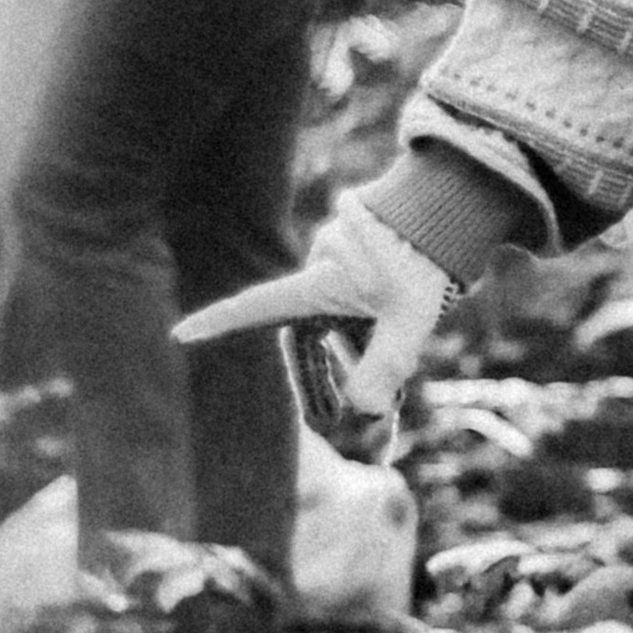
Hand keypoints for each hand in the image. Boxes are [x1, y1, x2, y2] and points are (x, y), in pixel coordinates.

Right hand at [172, 193, 452, 426]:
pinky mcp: (369, 271)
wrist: (452, 208)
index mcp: (317, 283)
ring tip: (386, 408)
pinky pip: (358, 316)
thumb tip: (366, 415)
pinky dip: (371, 347)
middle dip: (314, 385)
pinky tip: (401, 374)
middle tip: (328, 425)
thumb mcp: (408, 319)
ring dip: (351, 368)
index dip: (217, 322)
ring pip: (336, 331)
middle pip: (303, 341)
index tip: (180, 334)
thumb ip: (386, 367)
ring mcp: (346, 273)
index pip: (256, 307)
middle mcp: (322, 275)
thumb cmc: (425, 258)